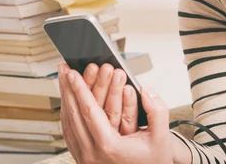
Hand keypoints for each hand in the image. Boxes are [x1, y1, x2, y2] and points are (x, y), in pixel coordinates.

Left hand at [58, 63, 173, 163]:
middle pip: (74, 116)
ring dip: (65, 101)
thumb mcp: (161, 137)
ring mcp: (86, 159)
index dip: (80, 90)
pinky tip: (67, 104)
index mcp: (110, 146)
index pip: (90, 112)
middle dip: (68, 90)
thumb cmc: (153, 161)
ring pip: (68, 125)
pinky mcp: (83, 160)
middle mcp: (93, 154)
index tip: (73, 73)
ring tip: (63, 82)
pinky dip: (66, 116)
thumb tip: (147, 90)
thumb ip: (157, 110)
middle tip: (64, 70)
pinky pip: (69, 135)